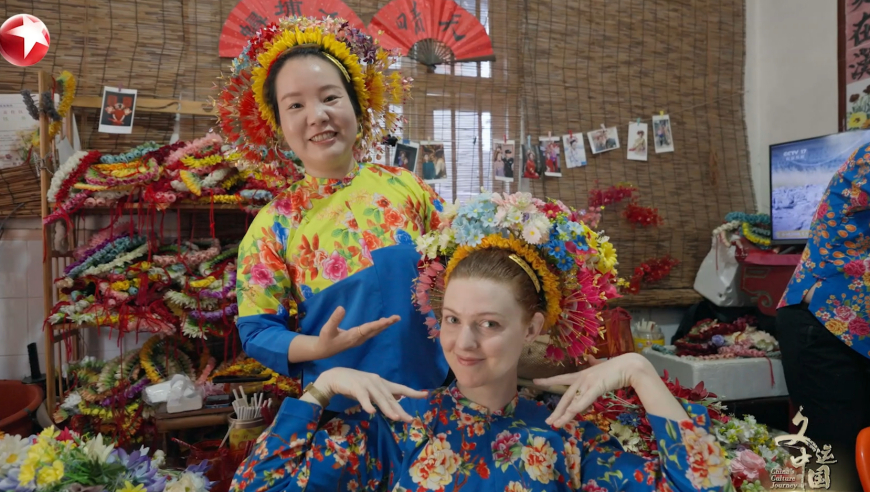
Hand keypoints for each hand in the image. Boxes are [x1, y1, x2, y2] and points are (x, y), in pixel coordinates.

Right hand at [309, 368, 427, 421]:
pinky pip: (363, 397)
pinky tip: (371, 411)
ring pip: (379, 399)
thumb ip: (382, 396)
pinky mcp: (356, 388)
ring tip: (395, 418)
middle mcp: (377, 382)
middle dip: (400, 409)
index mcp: (382, 383)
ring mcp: (367, 384)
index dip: (413, 392)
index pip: (400, 388)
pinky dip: (367, 404)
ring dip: (387, 409)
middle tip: (410, 420)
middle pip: (391, 398)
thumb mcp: (371, 390)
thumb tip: (396, 403)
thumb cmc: (354, 385)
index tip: (425, 395)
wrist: (335, 377)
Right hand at [315, 307, 399, 358]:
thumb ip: (334, 319)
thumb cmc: (325, 339)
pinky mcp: (359, 338)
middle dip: (386, 324)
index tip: (387, 320)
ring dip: (385, 325)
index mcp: (353, 336)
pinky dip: (379, 326)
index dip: (378, 324)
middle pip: (375, 330)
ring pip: (375, 331)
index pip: (368, 329)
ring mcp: (360, 339)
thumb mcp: (327, 329)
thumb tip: (341, 308)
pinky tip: (383, 322)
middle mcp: (359, 338)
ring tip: (394, 319)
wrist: (324, 350)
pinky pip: (372, 331)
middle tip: (397, 318)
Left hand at [533, 353, 653, 428]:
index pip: (561, 378)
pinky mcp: (596, 387)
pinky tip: (569, 415)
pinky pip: (584, 400)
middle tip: (548, 421)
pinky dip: (576, 408)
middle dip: (557, 410)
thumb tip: (591, 360)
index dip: (548, 380)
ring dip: (564, 415)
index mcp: (582, 374)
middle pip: (565, 397)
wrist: (629, 365)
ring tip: (555, 424)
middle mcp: (581, 378)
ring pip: (573, 402)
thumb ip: (594, 365)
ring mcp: (587, 383)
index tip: (536, 381)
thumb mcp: (601, 367)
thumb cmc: (617, 367)